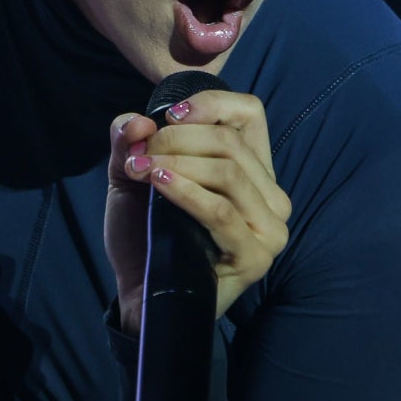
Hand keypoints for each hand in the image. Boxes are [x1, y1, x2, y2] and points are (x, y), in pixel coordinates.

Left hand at [104, 90, 292, 330]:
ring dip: (178, 163)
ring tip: (143, 171)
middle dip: (177, 140)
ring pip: (228, 172)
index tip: (169, 118)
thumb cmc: (147, 234)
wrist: (142, 295)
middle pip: (230, 142)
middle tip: (140, 155)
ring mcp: (269, 229)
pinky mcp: (256, 256)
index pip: (250, 114)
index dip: (210, 105)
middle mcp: (270, 197)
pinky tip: (160, 186)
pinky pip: (221, 211)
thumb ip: (129, 143)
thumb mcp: (133, 178)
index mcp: (252, 171)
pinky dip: (187, 192)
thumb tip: (137, 120)